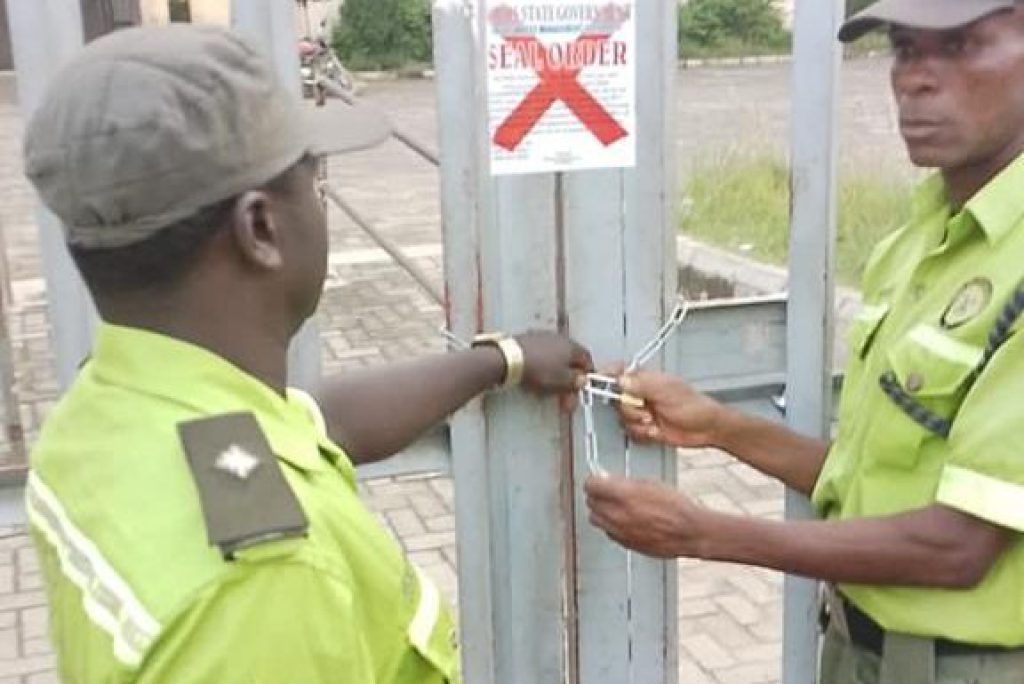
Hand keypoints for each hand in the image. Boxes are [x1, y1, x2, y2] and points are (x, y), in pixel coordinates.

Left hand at [514, 331, 592, 394]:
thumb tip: (582, 380)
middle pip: (570, 359)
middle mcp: (560, 338)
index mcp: (572, 346)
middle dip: (568, 378)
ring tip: (548, 388)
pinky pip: (540, 355)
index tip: (581, 387)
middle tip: (564, 395)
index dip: (586, 375)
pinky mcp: (527, 340)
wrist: (509, 359)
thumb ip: (576, 381)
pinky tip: (535, 376)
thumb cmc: (540, 370)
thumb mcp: (562, 382)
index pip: (587, 359)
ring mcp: (542, 337)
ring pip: (555, 357)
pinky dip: (541, 366)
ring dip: (555, 372)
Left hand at [585, 475, 709, 558]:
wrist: (689, 532)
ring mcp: (619, 532)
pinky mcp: (625, 544)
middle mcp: (617, 515)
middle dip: (597, 496)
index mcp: (622, 496)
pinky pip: (609, 533)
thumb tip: (611, 481)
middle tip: (606, 492)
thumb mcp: (650, 483)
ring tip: (615, 507)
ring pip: (597, 520)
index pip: (591, 485)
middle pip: (590, 504)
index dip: (594, 480)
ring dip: (602, 512)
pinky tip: (626, 521)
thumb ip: (625, 483)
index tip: (597, 479)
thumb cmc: (676, 506)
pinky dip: (613, 526)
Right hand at [617, 372, 724, 448]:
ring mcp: (643, 412)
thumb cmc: (693, 405)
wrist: (706, 429)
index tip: (599, 381)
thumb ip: (641, 384)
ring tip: (654, 421)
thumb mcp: (666, 390)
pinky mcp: (646, 428)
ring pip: (623, 418)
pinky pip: (632, 432)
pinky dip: (643, 434)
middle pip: (617, 399)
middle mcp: (641, 394)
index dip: (607, 376)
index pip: (619, 372)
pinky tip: (656, 431)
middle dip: (629, 408)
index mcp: (645, 380)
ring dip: (638, 423)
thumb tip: (620, 380)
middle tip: (645, 409)